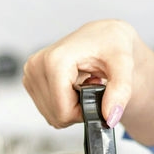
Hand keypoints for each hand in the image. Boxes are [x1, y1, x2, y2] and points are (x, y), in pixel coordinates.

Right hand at [22, 19, 153, 145]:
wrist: (102, 36)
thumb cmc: (111, 44)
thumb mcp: (123, 64)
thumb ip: (120, 91)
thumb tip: (110, 118)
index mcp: (54, 60)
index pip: (63, 111)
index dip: (84, 112)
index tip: (96, 91)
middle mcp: (37, 65)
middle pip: (56, 115)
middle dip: (78, 109)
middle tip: (90, 85)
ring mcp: (30, 73)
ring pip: (51, 115)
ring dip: (71, 106)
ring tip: (83, 83)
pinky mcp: (30, 79)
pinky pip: (47, 109)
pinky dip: (63, 102)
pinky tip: (72, 84)